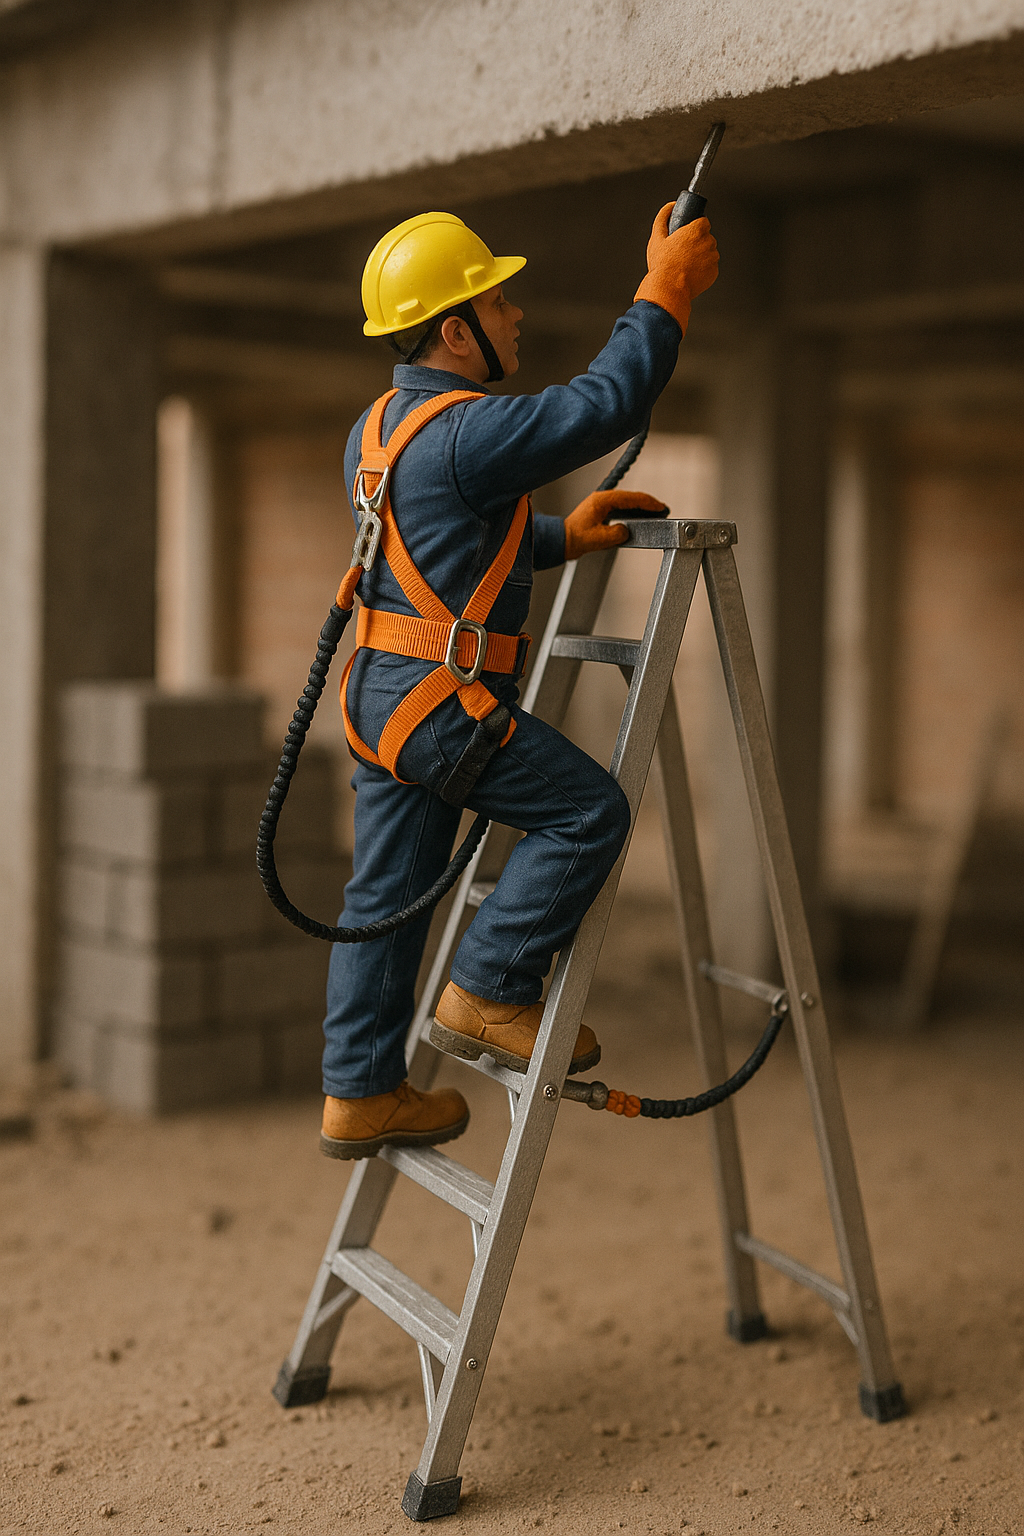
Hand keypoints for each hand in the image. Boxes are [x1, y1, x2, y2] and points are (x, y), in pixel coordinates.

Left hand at [564, 490, 665, 560]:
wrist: (562, 541)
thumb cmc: (575, 538)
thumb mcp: (600, 539)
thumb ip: (618, 533)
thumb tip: (626, 530)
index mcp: (602, 500)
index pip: (630, 498)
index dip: (647, 502)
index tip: (660, 506)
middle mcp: (601, 499)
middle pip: (630, 497)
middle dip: (647, 503)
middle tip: (661, 509)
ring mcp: (600, 504)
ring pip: (625, 502)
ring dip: (640, 507)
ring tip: (654, 512)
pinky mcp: (600, 512)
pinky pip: (620, 508)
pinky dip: (631, 511)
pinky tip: (638, 517)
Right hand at [634, 205, 718, 330]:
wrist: (669, 289)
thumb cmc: (662, 265)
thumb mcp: (657, 237)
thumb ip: (663, 216)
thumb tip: (671, 205)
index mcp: (696, 230)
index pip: (703, 222)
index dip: (695, 228)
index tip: (687, 236)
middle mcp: (708, 242)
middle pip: (707, 237)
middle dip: (698, 243)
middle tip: (683, 252)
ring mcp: (713, 258)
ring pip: (709, 252)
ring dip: (701, 256)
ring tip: (686, 264)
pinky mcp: (714, 272)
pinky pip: (710, 267)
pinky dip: (703, 269)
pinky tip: (691, 273)